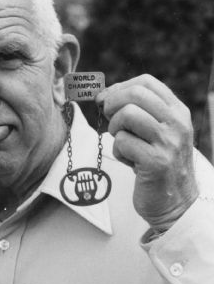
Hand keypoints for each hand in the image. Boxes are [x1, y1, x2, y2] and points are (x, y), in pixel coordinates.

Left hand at [96, 74, 197, 228]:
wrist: (175, 202)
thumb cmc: (158, 162)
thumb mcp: (158, 131)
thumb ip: (139, 111)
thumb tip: (105, 94)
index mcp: (178, 111)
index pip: (146, 82)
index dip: (120, 87)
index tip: (107, 100)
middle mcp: (177, 124)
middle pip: (135, 94)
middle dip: (113, 103)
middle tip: (108, 119)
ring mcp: (168, 142)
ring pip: (127, 115)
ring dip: (115, 128)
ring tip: (122, 142)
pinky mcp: (156, 162)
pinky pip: (122, 142)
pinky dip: (118, 151)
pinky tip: (129, 161)